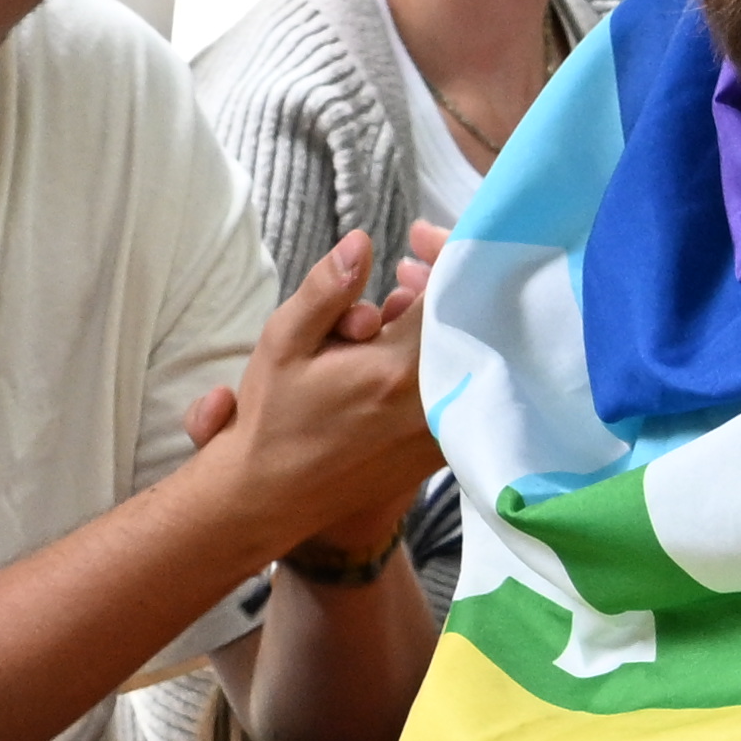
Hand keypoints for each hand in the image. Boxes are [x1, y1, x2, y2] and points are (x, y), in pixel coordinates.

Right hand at [174, 229, 440, 579]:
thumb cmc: (272, 421)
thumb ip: (326, 290)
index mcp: (399, 368)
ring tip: (389, 313)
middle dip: (440, 281)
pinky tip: (400, 351)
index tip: (417, 238)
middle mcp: (434, 400)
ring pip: (467, 351)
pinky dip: (441, 356)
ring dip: (438, 320)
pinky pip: (460, 385)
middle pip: (468, 317)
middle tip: (404, 268)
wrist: (271, 502)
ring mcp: (443, 428)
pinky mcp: (442, 448)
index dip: (444, 249)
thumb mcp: (284, 345)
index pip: (452, 288)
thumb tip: (363, 241)